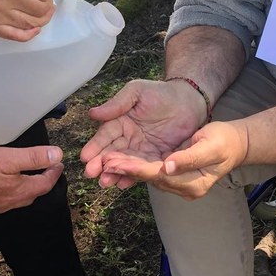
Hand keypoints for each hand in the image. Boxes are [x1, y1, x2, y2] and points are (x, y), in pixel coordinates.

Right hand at [0, 144, 63, 214]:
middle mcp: (12, 202)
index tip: (59, 163)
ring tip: (30, 174)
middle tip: (47, 167)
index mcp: (22, 191)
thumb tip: (57, 155)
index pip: (46, 183)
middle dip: (44, 180)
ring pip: (21, 196)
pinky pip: (6, 198)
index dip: (54, 171)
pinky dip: (14, 189)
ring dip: (29, 185)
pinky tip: (6, 182)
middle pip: (35, 192)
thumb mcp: (7, 158)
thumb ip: (33, 157)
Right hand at [81, 78, 207, 187]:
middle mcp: (128, 138)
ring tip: (106, 182)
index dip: (95, 146)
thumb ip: (117, 104)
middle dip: (101, 164)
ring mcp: (142, 150)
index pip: (105, 136)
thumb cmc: (162, 92)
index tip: (85, 157)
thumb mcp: (137, 92)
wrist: (190, 101)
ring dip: (115, 173)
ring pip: (125, 163)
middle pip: (112, 153)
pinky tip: (125, 183)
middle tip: (92, 174)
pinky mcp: (156, 158)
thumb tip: (93, 113)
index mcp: (120, 122)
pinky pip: (144, 168)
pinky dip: (134, 176)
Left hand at [101, 119, 248, 198]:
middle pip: (150, 179)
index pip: (159, 176)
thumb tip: (168, 166)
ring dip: (128, 170)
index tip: (115, 163)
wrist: (235, 144)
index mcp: (193, 183)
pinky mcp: (175, 177)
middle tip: (102, 164)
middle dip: (126, 171)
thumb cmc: (224, 141)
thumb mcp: (210, 145)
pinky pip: (153, 173)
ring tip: (106, 162)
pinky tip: (121, 162)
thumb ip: (189, 158)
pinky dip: (137, 167)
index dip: (136, 169)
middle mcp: (184, 189)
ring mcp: (180, 185)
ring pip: (149, 177)